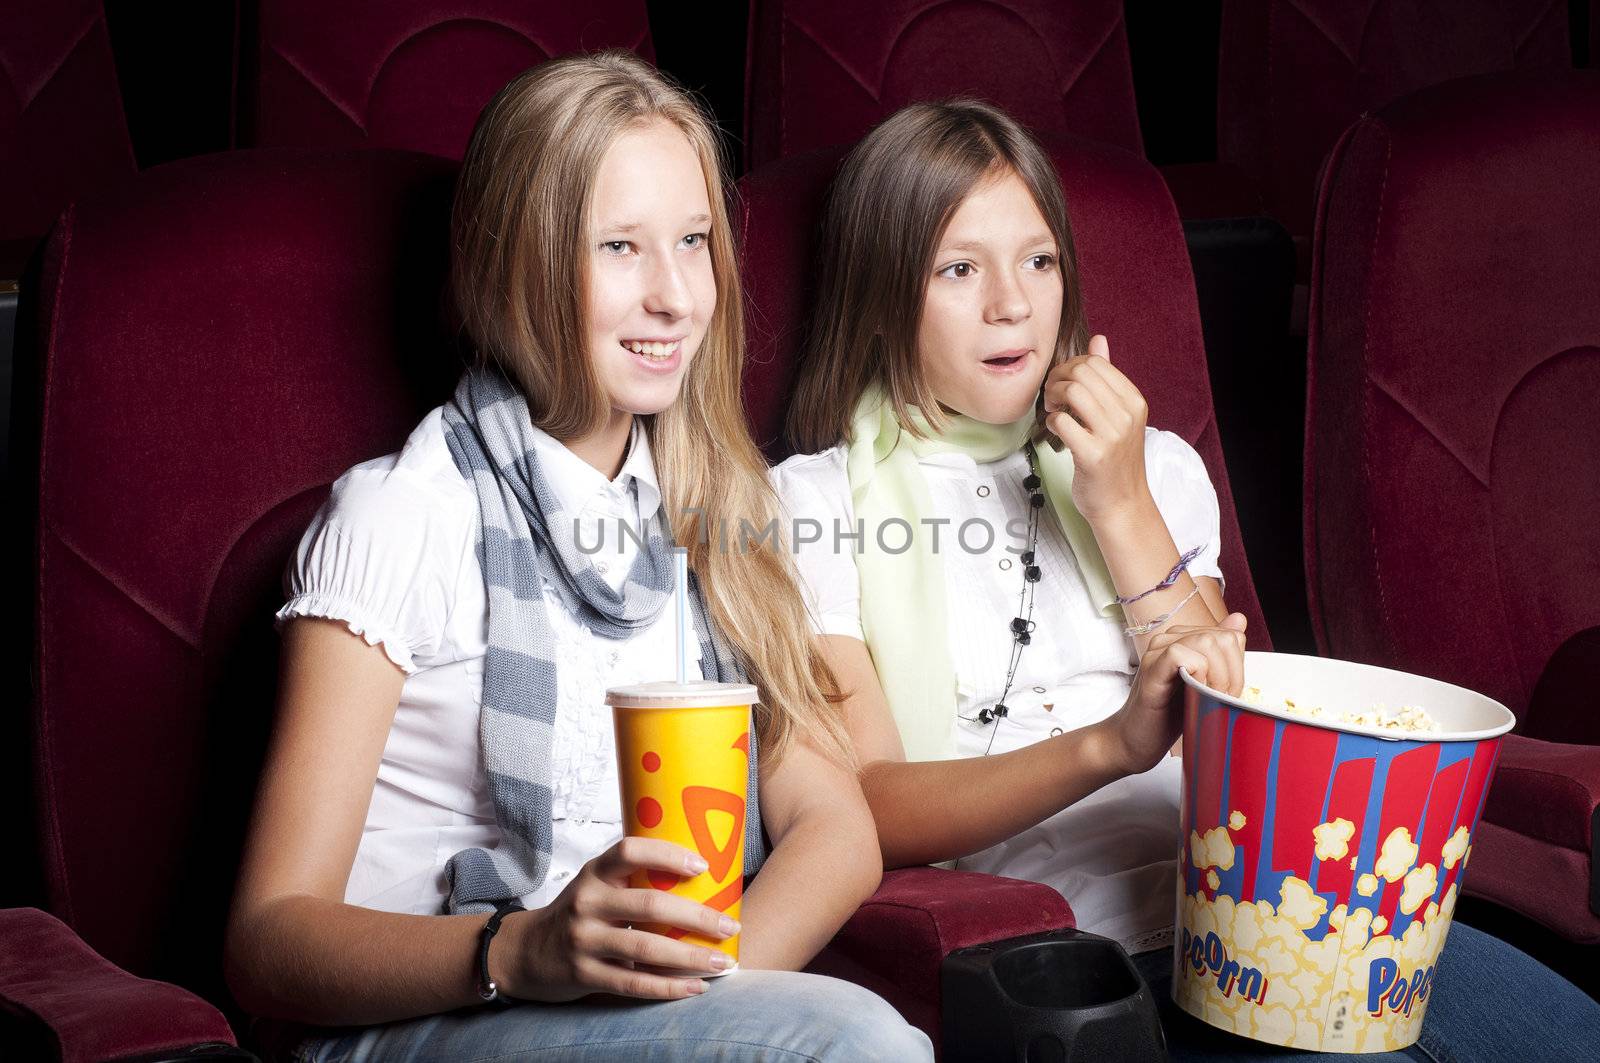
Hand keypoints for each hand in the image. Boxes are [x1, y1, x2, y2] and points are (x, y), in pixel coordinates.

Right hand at [494, 836, 739, 1001]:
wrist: (523, 952)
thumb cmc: (576, 913)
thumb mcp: (596, 886)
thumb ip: (633, 881)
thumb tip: (703, 882)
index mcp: (594, 873)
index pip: (630, 851)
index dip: (668, 855)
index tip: (703, 866)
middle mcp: (587, 902)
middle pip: (650, 905)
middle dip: (697, 916)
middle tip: (729, 925)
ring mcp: (583, 940)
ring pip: (646, 949)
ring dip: (690, 957)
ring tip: (722, 963)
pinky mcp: (583, 974)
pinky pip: (633, 983)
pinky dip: (668, 987)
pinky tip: (695, 988)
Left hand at [1042, 335, 1152, 521]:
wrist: (1121, 504)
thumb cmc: (1114, 460)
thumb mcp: (1117, 415)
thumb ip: (1106, 377)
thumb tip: (1098, 340)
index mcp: (1134, 401)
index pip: (1095, 362)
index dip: (1069, 368)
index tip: (1061, 385)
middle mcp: (1127, 415)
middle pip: (1081, 372)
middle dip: (1057, 379)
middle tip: (1052, 397)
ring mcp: (1112, 435)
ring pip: (1072, 392)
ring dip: (1053, 397)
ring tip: (1053, 411)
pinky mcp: (1094, 455)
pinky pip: (1062, 422)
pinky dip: (1052, 422)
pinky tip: (1056, 431)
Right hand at [1102, 613, 1246, 775]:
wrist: (1135, 740)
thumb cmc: (1170, 714)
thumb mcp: (1206, 682)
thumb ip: (1222, 653)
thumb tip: (1239, 619)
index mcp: (1185, 639)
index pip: (1231, 636)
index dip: (1238, 667)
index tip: (1229, 694)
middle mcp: (1170, 638)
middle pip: (1223, 638)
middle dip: (1233, 674)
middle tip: (1221, 700)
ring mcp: (1157, 651)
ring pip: (1207, 642)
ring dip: (1218, 677)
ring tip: (1209, 699)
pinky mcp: (1150, 668)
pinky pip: (1181, 655)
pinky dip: (1197, 675)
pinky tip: (1193, 692)